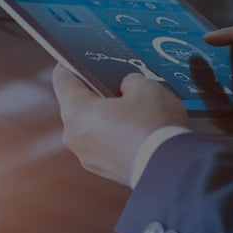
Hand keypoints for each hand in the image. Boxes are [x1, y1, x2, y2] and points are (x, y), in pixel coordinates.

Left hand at [52, 65, 187, 185]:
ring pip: (90, 127)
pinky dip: (115, 138)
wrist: (170, 167)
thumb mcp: (146, 86)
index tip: (79, 62)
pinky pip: (103, 145)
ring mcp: (87, 157)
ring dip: (106, 118)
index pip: (62, 78)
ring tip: (133, 113)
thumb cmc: (154, 128)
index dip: (72, 65)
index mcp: (76, 111)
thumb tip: (129, 86)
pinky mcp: (103, 170)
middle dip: (97, 94)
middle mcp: (74, 137)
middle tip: (119, 88)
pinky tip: (136, 132)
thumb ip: (130, 81)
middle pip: (77, 105)